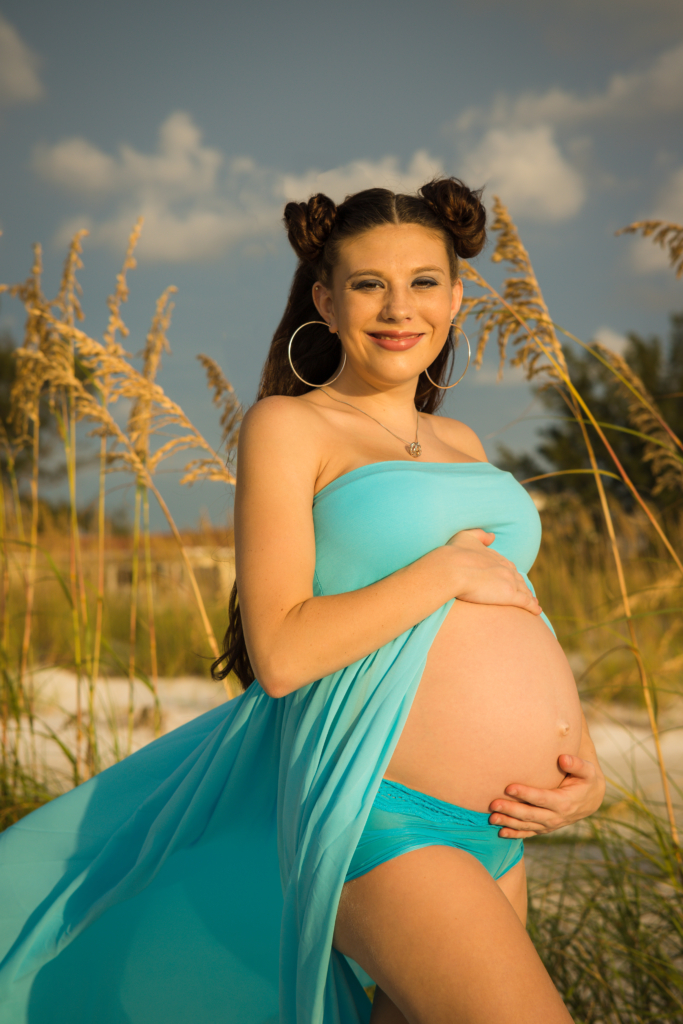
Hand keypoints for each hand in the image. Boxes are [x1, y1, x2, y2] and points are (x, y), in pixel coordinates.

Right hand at [445, 528, 541, 614]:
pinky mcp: (509, 594)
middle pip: (518, 579)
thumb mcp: (465, 537)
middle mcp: (505, 568)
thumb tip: (493, 537)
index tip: (513, 579)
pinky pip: (525, 602)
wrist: (452, 569)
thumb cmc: (454, 554)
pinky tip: (537, 611)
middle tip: (527, 593)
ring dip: (530, 597)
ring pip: (524, 590)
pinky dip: (533, 606)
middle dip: (523, 586)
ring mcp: (509, 581)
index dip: (511, 574)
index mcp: (495, 557)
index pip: (507, 567)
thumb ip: (480, 535)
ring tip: (534, 604)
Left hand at [488, 754, 605, 839]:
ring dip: (509, 822)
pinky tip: (501, 832)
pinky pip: (529, 833)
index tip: (509, 787)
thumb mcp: (587, 771)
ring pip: (527, 825)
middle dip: (511, 810)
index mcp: (565, 802)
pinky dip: (515, 834)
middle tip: (493, 803)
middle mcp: (556, 816)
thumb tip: (563, 758)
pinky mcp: (545, 828)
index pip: (542, 798)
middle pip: (530, 814)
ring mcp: (550, 824)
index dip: (525, 794)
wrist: (590, 800)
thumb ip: (577, 764)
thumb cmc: (585, 780)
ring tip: (491, 818)